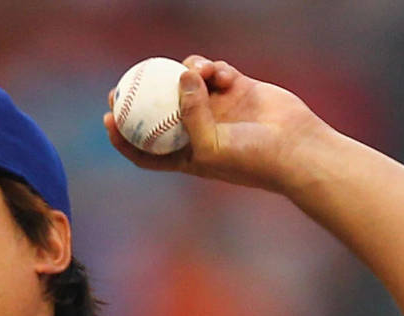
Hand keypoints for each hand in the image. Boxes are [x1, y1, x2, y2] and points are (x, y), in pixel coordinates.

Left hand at [103, 56, 328, 193]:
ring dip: (185, 73)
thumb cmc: (251, 159)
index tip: (108, 119)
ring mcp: (218, 109)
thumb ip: (191, 114)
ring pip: (187, 84)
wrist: (295, 148)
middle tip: (123, 83)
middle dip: (139, 97)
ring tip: (195, 71)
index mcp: (186, 154)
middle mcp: (198, 130)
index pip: (145, 150)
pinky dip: (214, 68)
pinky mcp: (238, 89)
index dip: (123, 137)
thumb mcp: (212, 145)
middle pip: (159, 111)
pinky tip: (221, 73)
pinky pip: (216, 71)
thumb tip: (179, 75)